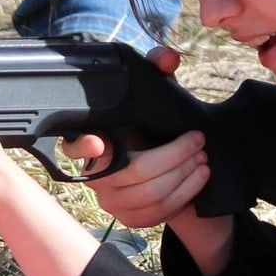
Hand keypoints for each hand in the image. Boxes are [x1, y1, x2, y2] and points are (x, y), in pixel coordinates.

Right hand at [63, 45, 235, 275]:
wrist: (167, 166)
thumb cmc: (154, 125)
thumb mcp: (157, 95)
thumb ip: (158, 70)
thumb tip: (167, 58)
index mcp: (93, 141)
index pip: (73, 145)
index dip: (83, 145)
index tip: (99, 141)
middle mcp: (96, 174)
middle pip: (131, 171)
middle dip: (172, 155)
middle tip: (197, 142)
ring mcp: (111, 199)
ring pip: (149, 193)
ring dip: (183, 175)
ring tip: (202, 158)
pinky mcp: (130, 217)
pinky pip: (156, 213)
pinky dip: (184, 194)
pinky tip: (198, 178)